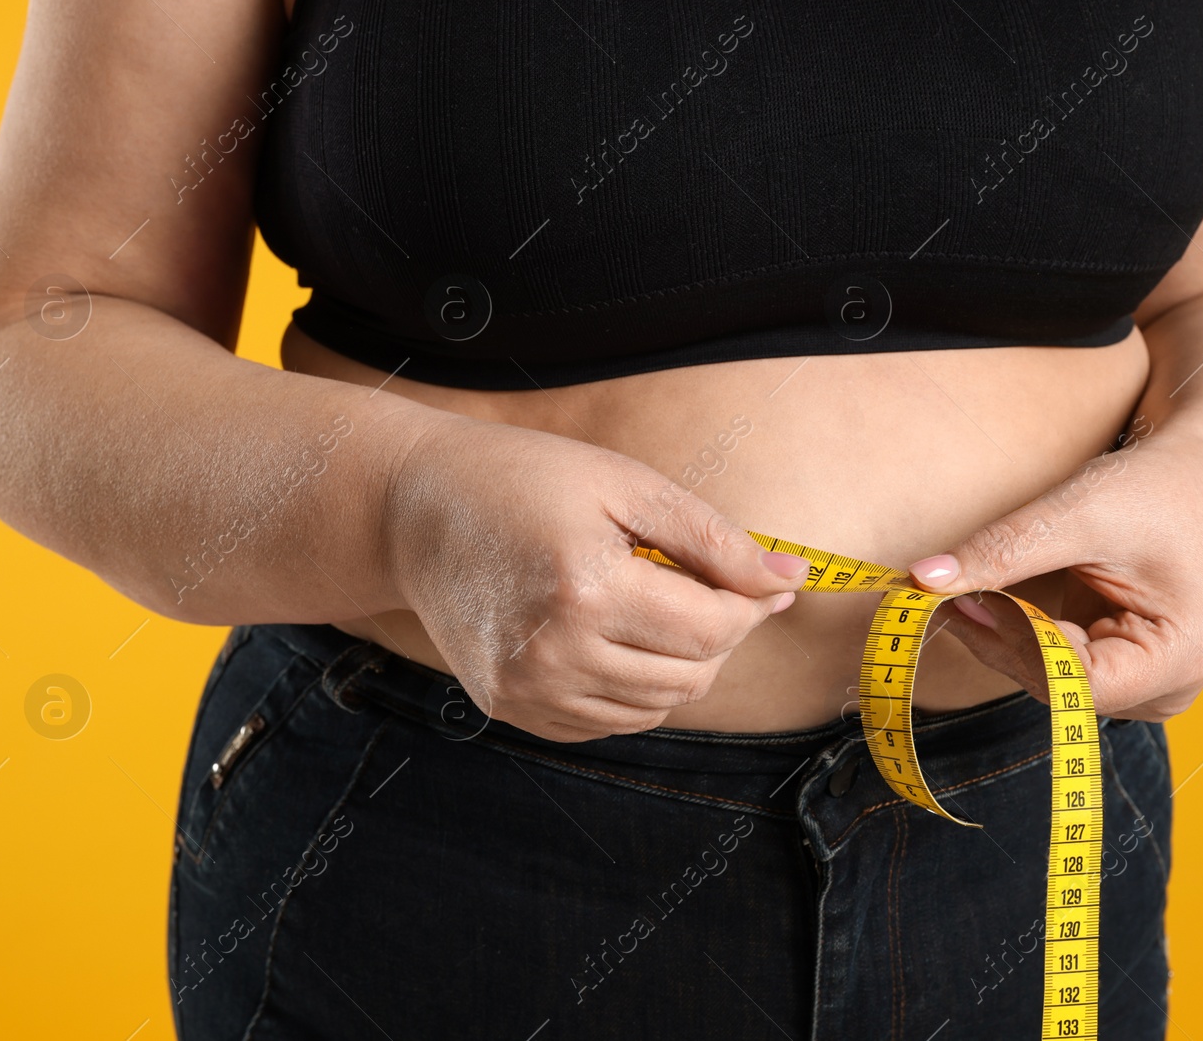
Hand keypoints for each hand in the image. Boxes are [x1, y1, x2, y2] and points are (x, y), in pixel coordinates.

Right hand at [382, 412, 807, 740]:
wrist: (412, 510)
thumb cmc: (522, 480)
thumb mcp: (625, 486)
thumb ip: (714, 540)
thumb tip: (790, 580)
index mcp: (585, 590)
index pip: (711, 630)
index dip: (752, 606)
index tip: (765, 581)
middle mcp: (552, 654)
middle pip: (690, 678)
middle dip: (720, 637)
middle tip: (710, 589)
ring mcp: (526, 690)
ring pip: (654, 709)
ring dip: (681, 666)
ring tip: (659, 608)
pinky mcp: (509, 708)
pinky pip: (607, 723)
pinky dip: (634, 690)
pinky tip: (618, 637)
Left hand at [906, 427, 1202, 718]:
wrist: (1202, 479)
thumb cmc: (1158, 491)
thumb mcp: (1080, 512)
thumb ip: (1004, 550)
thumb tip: (922, 579)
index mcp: (1177, 662)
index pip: (1074, 682)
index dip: (1011, 643)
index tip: (956, 600)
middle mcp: (1163, 690)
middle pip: (1053, 685)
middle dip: (994, 635)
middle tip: (935, 590)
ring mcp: (1138, 687)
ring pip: (1041, 678)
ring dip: (996, 634)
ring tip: (957, 588)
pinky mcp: (1112, 669)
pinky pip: (1044, 663)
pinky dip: (1011, 631)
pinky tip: (985, 597)